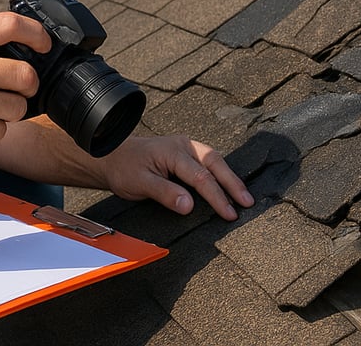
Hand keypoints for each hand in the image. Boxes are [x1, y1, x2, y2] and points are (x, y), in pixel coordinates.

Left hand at [99, 135, 253, 220]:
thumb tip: (189, 205)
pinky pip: (208, 162)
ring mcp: (186, 147)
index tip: (229, 214)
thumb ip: (165, 193)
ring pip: (215, 160)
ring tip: (243, 196)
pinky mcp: (186, 153)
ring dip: (230, 178)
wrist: (113, 156)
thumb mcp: (140, 183)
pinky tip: (228, 186)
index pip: (201, 177)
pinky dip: (221, 174)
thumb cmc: (125, 169)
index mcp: (172, 152)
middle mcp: (183, 146)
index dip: (217, 197)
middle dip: (233, 183)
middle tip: (247, 202)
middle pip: (215, 163)